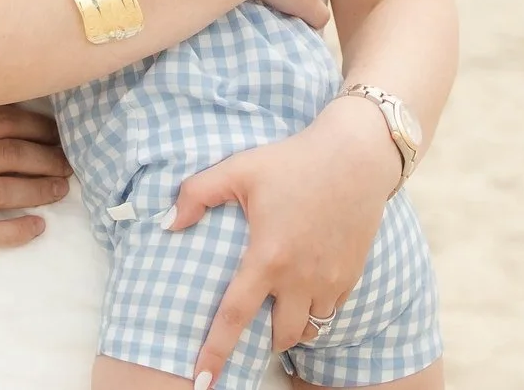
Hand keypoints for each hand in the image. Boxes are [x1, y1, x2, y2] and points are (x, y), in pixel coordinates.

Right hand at [0, 107, 72, 265]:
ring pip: (6, 191)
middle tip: (68, 163)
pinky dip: (17, 231)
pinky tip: (37, 228)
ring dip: (40, 190)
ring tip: (60, 190)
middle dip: (46, 158)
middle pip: (12, 155)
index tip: (57, 135)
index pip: (4, 124)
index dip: (37, 129)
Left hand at [166, 99, 402, 385]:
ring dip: (294, 326)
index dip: (215, 352)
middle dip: (266, 339)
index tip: (202, 381)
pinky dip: (318, 309)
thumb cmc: (293, 160)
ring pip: (310, 327)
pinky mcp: (352, 275)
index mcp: (267, 257)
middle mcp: (300, 278)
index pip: (234, 317)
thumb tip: (167, 223)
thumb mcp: (238, 169)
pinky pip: (332, 310)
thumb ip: (195, 194)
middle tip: (256, 321)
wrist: (356, 156)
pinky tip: (308, 288)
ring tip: (281, 306)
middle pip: (280, 336)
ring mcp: (330, 280)